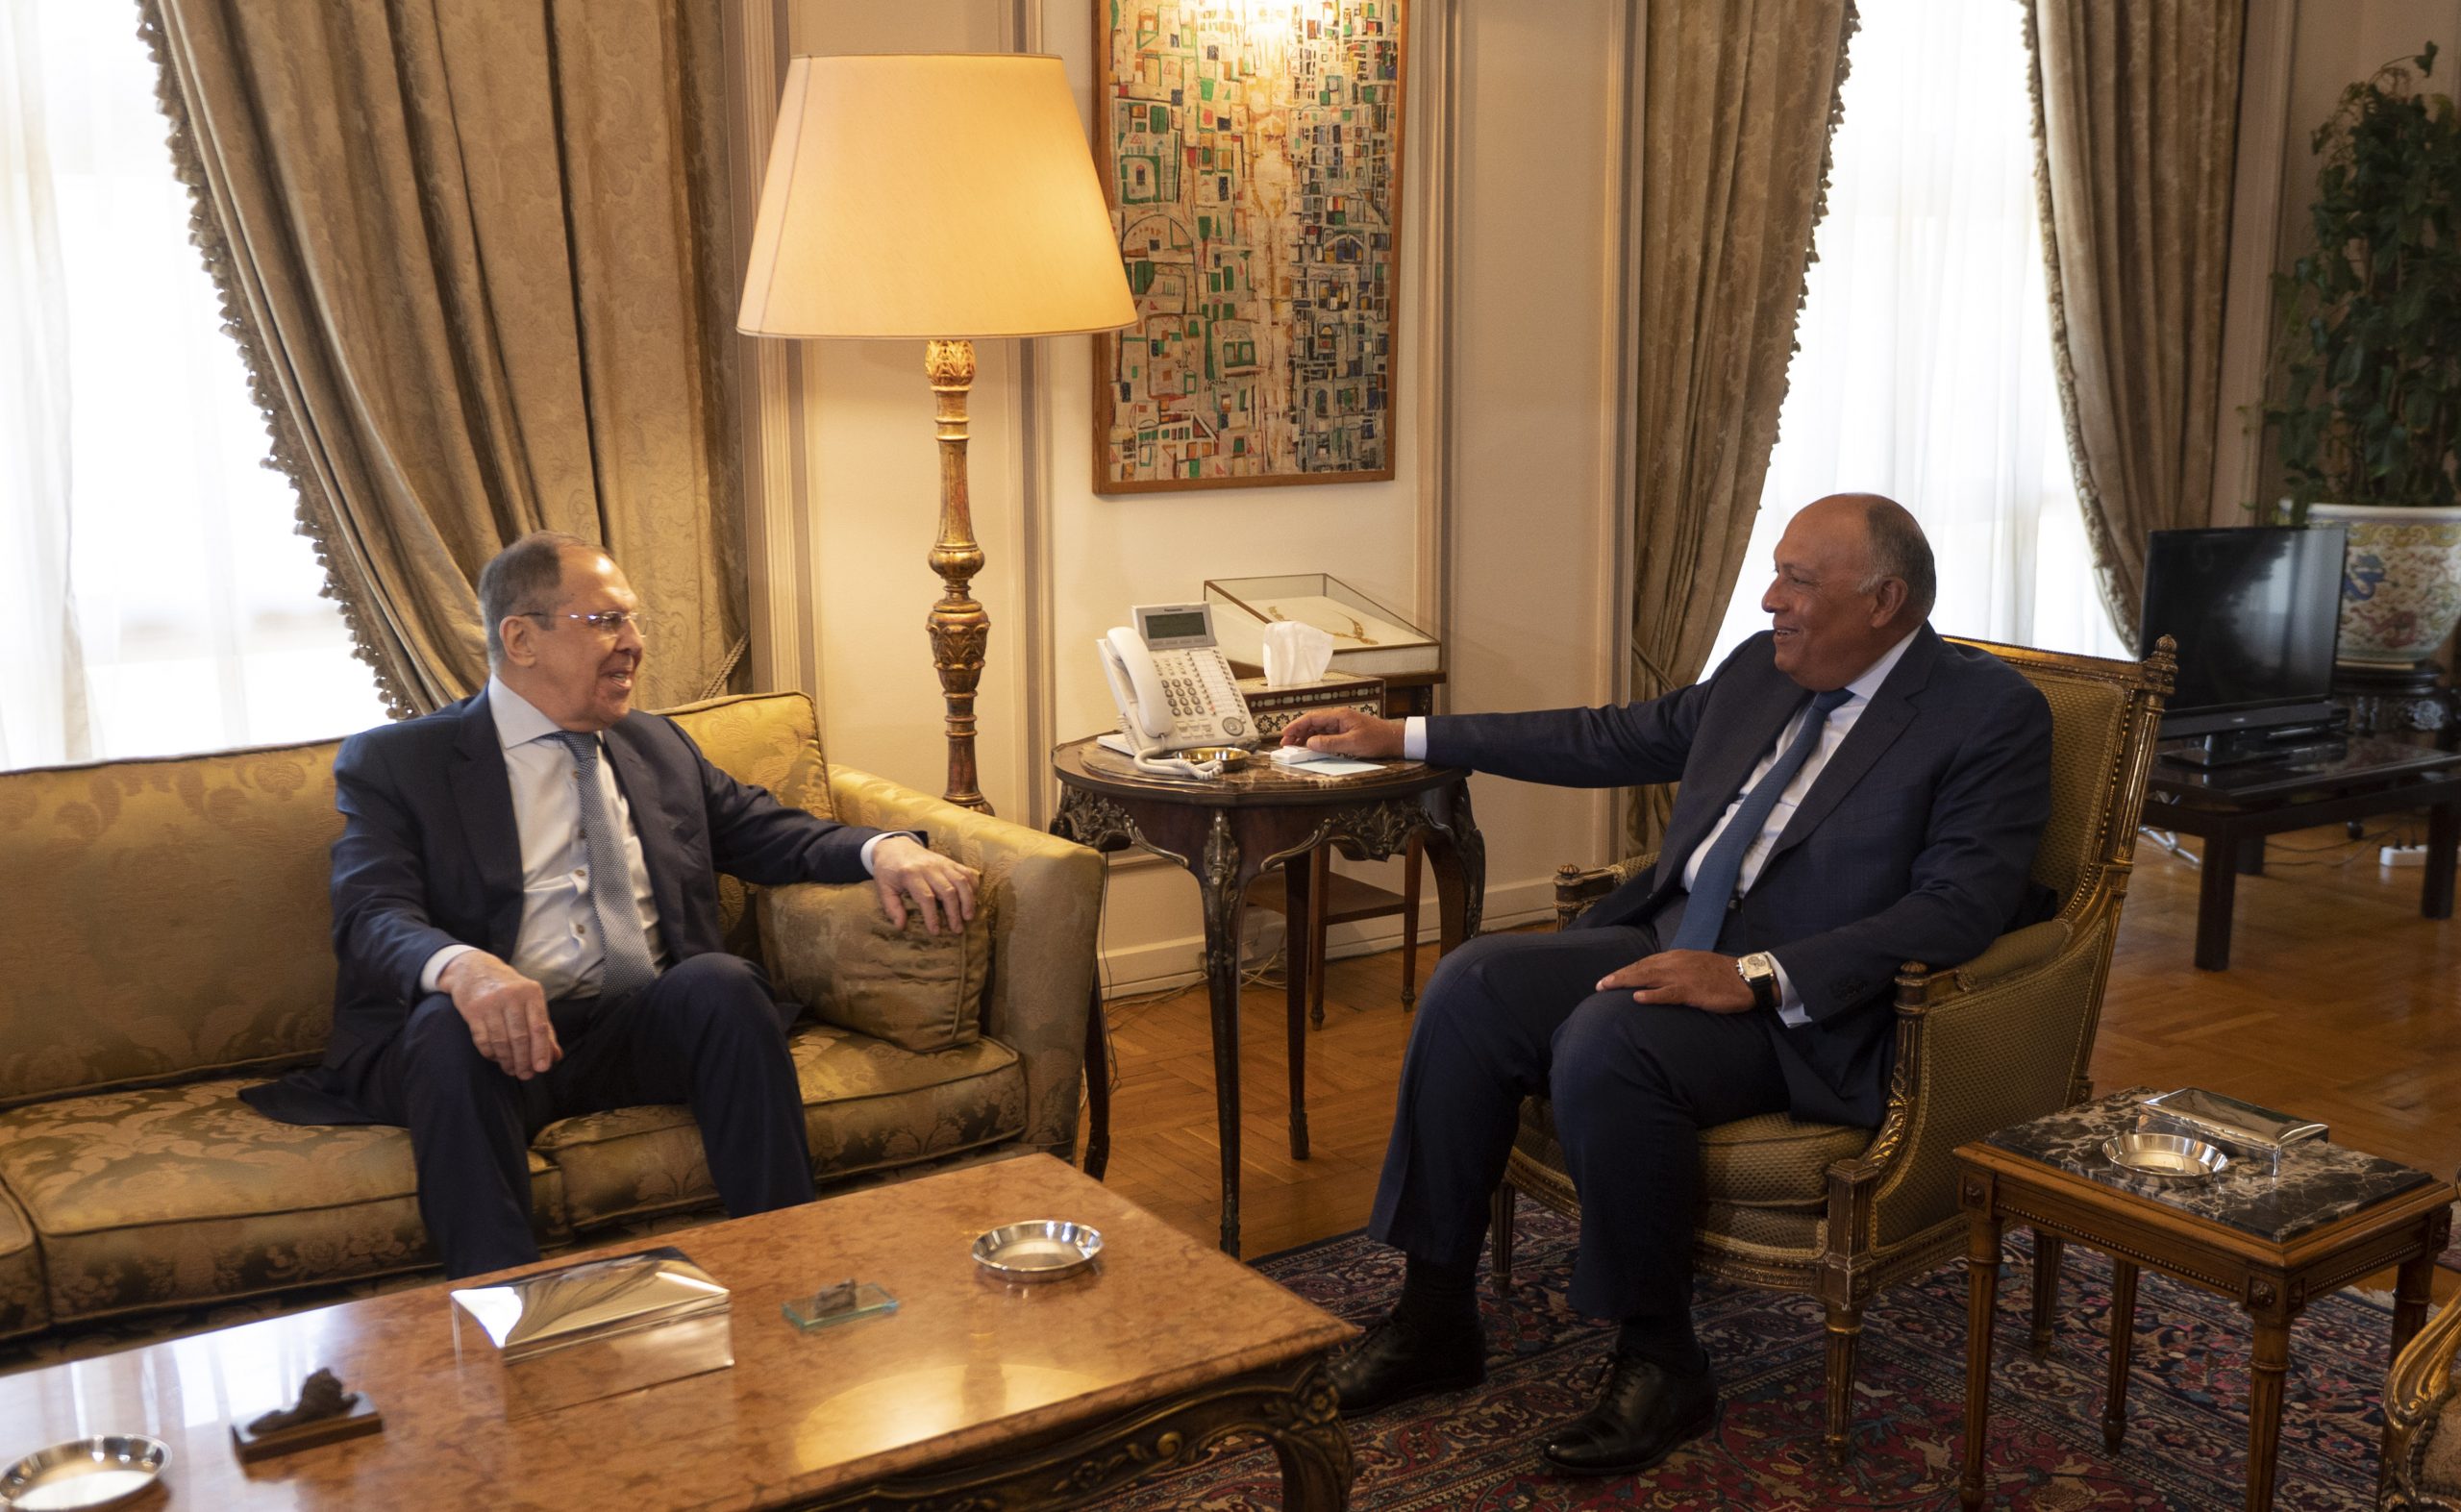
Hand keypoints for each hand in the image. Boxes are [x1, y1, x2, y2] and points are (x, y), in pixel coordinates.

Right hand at [438, 951, 560, 1076]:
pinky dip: (491, 1053)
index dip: (541, 1050)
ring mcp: (490, 1003)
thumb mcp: (530, 1001)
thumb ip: (544, 1028)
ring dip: (507, 1060)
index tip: (542, 1068)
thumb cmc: (509, 989)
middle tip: (526, 1075)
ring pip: (501, 1041)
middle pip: (520, 1037)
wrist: (474, 969)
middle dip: (524, 1060)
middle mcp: (511, 996)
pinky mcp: (472, 1010)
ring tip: (511, 1070)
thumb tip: (556, 1056)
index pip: (539, 1026)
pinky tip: (496, 1058)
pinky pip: (482, 1039)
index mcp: (531, 993)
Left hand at [872, 834, 979, 933]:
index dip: (932, 916)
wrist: (895, 846)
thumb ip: (891, 907)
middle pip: (948, 891)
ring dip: (967, 900)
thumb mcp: (883, 888)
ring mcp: (942, 863)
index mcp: (910, 874)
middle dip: (954, 913)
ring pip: (961, 881)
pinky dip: (973, 885)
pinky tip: (973, 899)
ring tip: (968, 917)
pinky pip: (966, 872)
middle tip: (957, 930)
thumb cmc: (888, 870)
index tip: (935, 932)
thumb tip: (900, 926)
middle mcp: (929, 867)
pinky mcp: (949, 861)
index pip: (926, 898)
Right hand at [1278, 708, 1403, 757]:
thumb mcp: (1352, 744)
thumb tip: (1310, 743)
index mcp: (1339, 715)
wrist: (1395, 740)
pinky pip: (1326, 735)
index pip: (1312, 717)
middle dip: (1297, 732)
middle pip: (1312, 722)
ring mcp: (1342, 724)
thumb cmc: (1377, 740)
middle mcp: (1339, 717)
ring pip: (1318, 729)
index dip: (1296, 725)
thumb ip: (1330, 743)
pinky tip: (1310, 747)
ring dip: (1305, 737)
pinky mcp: (1345, 732)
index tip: (1284, 733)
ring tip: (1294, 747)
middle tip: (1285, 744)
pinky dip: (1316, 740)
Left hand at [1597, 950, 1755, 1012]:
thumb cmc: (1723, 975)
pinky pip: (1667, 993)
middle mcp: (1676, 962)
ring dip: (1625, 982)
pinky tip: (1637, 998)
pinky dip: (1651, 995)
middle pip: (1641, 968)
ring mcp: (1683, 976)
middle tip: (1599, 985)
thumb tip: (1659, 977)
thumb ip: (1677, 969)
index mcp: (1677, 957)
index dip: (1626, 970)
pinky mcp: (1692, 991)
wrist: (1747, 978)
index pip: (1645, 962)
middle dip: (1619, 976)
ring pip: (1648, 977)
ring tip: (1607, 988)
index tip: (1610, 978)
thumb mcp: (1696, 966)